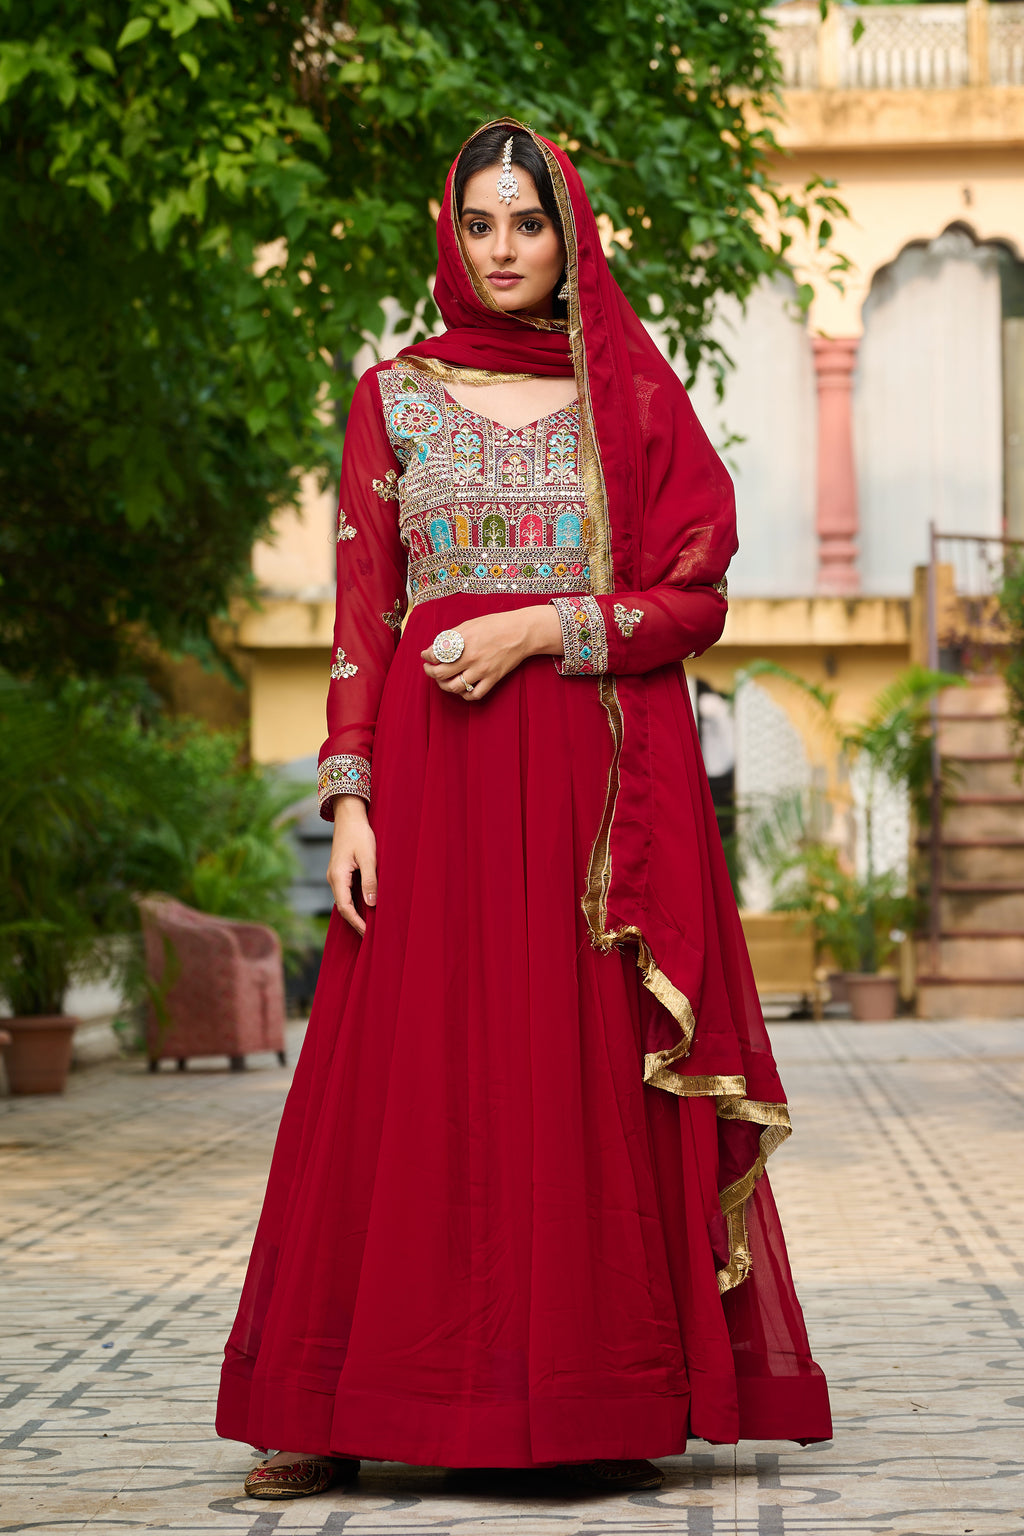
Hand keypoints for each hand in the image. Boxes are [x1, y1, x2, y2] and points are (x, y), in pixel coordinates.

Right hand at [327, 796, 376, 935]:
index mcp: (338, 876)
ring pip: (344, 900)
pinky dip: (355, 902)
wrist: (349, 816)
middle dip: (356, 922)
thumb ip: (370, 880)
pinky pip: (346, 892)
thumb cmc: (360, 834)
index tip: (368, 934)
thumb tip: (371, 903)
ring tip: (369, 925)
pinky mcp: (340, 871)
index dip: (357, 922)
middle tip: (370, 936)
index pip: (345, 907)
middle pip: (343, 907)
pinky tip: (365, 906)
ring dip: (356, 912)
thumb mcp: (369, 857)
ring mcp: (335, 875)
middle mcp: (333, 878)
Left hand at [420, 606, 562, 700]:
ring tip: (443, 680)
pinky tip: (462, 689)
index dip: (427, 656)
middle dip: (430, 672)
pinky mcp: (493, 679)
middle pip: (441, 674)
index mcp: (463, 641)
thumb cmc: (496, 625)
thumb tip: (436, 647)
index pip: (436, 654)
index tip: (426, 656)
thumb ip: (452, 636)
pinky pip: (474, 695)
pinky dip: (465, 695)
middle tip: (429, 668)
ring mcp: (482, 670)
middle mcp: (471, 657)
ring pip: (454, 687)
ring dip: (444, 685)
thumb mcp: (470, 624)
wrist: (521, 632)